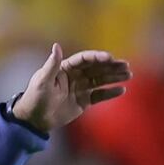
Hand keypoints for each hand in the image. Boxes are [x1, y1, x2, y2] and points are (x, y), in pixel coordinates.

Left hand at [11, 43, 131, 132]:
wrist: (34, 119)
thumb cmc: (35, 97)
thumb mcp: (42, 81)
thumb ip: (51, 64)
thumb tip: (56, 45)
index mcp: (64, 68)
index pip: (84, 60)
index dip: (97, 57)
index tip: (110, 58)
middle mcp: (75, 76)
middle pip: (96, 68)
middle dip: (111, 66)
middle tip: (126, 65)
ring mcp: (80, 88)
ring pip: (100, 80)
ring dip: (114, 77)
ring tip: (129, 75)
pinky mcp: (83, 101)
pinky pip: (99, 95)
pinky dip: (110, 93)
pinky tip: (122, 90)